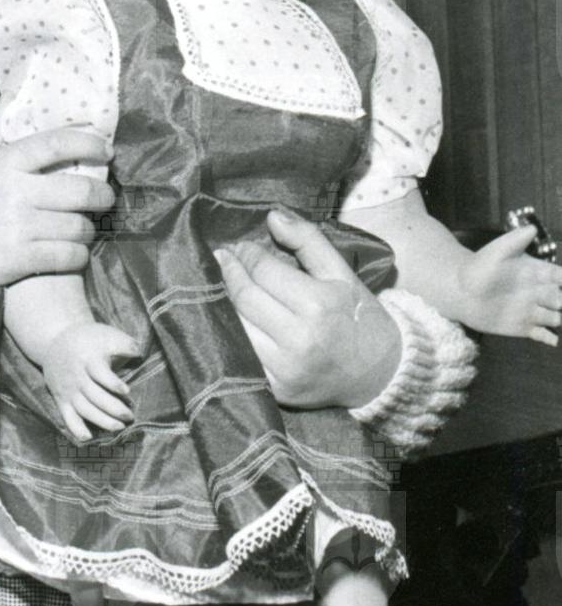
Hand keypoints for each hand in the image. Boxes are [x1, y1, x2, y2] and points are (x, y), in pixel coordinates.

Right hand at [0, 127, 114, 298]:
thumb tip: (12, 93)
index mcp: (4, 162)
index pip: (59, 144)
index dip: (89, 145)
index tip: (105, 151)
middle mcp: (15, 192)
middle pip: (81, 190)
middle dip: (102, 195)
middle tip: (104, 198)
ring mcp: (19, 227)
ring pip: (79, 226)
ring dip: (89, 229)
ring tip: (84, 229)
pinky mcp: (20, 259)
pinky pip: (68, 257)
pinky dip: (78, 256)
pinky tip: (74, 253)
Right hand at [41, 321, 136, 442]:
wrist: (55, 342)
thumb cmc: (90, 339)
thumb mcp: (107, 335)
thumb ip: (125, 344)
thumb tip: (139, 354)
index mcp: (89, 359)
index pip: (99, 373)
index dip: (113, 384)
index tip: (126, 391)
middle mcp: (77, 377)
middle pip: (94, 396)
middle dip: (113, 408)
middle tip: (129, 416)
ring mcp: (68, 390)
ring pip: (84, 409)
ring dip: (101, 421)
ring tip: (119, 427)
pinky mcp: (62, 400)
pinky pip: (67, 418)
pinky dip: (76, 429)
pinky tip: (89, 437)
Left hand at [216, 209, 399, 408]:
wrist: (382, 374)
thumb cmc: (359, 318)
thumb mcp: (342, 273)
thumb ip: (308, 240)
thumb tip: (272, 216)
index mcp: (319, 305)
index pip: (264, 271)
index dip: (246, 255)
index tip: (239, 248)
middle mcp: (299, 339)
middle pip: (244, 298)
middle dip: (230, 274)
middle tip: (225, 260)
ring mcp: (284, 369)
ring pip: (235, 327)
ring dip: (224, 304)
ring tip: (224, 286)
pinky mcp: (275, 390)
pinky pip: (240, 357)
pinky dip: (231, 335)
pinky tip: (231, 319)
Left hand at [457, 224, 561, 343]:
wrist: (458, 291)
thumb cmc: (478, 267)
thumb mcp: (498, 251)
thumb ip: (515, 240)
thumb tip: (532, 229)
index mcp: (539, 273)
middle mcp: (540, 293)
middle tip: (561, 304)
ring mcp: (532, 311)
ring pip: (557, 318)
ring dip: (560, 320)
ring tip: (559, 320)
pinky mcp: (522, 326)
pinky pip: (542, 334)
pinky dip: (550, 338)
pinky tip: (553, 341)